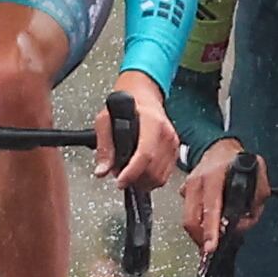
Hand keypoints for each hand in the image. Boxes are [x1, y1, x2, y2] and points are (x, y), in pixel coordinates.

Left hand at [97, 70, 179, 189]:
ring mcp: (173, 143)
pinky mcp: (175, 151)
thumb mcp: (105, 119)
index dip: (131, 173)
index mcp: (152, 123)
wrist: (144, 95)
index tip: (120, 182)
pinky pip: (165, 175)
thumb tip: (102, 170)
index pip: (145, 155)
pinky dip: (151, 179)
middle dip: (134, 179)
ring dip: (142, 182)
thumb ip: (104, 146)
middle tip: (119, 174)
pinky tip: (140, 172)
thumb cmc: (126, 104)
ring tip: (129, 173)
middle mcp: (167, 134)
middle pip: (153, 171)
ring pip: (160, 177)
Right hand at [181, 138, 268, 256]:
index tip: (210, 247)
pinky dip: (198, 224)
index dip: (210, 229)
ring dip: (199, 233)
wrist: (219, 149)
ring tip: (211, 239)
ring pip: (188, 219)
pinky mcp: (183, 192)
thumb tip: (244, 224)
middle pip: (192, 219)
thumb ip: (256, 201)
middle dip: (201, 238)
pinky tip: (208, 225)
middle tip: (212, 249)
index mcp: (214, 176)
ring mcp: (187, 187)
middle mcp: (196, 181)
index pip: (210, 207)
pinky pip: (188, 213)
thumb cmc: (239, 163)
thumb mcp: (259, 176)